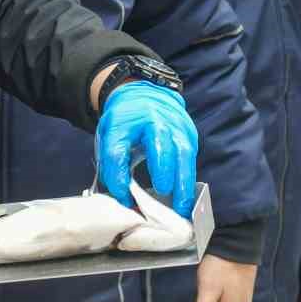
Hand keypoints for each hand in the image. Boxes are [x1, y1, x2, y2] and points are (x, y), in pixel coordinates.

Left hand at [95, 82, 197, 216]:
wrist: (145, 94)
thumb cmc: (125, 121)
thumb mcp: (109, 136)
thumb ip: (112, 163)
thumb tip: (123, 195)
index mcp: (125, 122)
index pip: (118, 149)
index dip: (119, 174)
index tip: (123, 195)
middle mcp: (154, 120)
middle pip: (160, 146)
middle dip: (163, 171)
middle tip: (162, 192)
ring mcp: (175, 125)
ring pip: (183, 153)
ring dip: (183, 182)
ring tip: (182, 207)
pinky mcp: (189, 133)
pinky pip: (191, 157)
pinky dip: (188, 178)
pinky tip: (186, 197)